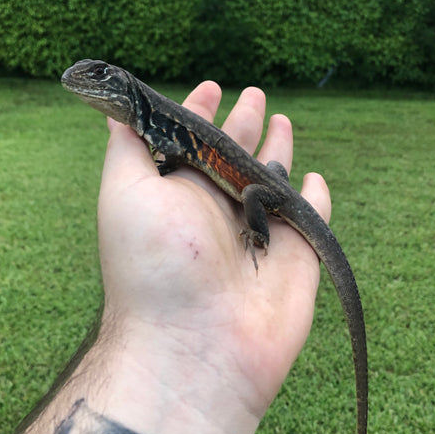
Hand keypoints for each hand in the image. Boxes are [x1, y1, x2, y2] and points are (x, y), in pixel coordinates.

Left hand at [97, 81, 330, 415]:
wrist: (196, 346)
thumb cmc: (155, 266)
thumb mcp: (126, 194)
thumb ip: (129, 149)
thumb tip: (120, 113)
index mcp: (180, 193)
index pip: (193, 142)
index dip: (200, 112)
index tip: (211, 87)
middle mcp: (218, 208)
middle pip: (235, 154)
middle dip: (243, 123)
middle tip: (255, 94)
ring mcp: (258, 231)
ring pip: (273, 179)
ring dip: (278, 149)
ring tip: (282, 119)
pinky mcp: (296, 254)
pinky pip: (310, 217)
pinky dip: (314, 197)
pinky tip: (314, 179)